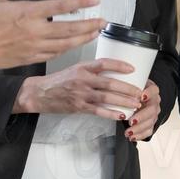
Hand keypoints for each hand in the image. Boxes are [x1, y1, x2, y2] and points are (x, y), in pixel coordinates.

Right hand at [0, 0, 105, 68]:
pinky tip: (74, 45)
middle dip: (89, 25)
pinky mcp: (30, 58)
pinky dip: (67, 49)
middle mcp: (34, 31)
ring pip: (65, 44)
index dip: (80, 3)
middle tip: (104, 21)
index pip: (60, 6)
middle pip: (69, 29)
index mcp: (27, 12)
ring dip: (83, 38)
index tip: (95, 0)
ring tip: (96, 33)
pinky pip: (54, 54)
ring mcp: (33, 46)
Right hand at [14, 59, 142, 118]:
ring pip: (106, 97)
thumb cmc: (58, 81)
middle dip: (127, 88)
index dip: (119, 65)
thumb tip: (111, 73)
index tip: (132, 69)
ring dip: (123, 101)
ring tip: (136, 103)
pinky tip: (121, 115)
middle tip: (140, 91)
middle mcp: (83, 79)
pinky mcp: (79, 106)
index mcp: (82, 67)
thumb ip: (91, 70)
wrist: (40, 93)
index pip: (104, 63)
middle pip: (109, 83)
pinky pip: (98, 110)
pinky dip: (111, 113)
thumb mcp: (74, 69)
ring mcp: (81, 94)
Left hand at [123, 82, 159, 141]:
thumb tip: (112, 82)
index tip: (141, 97)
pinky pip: (148, 131)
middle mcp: (154, 102)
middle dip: (141, 116)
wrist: (136, 99)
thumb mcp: (129, 84)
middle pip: (152, 109)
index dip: (149, 94)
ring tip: (128, 132)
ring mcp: (154, 113)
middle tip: (131, 121)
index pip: (154, 90)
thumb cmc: (131, 91)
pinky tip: (132, 137)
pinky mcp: (150, 123)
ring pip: (150, 122)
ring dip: (139, 128)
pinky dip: (140, 135)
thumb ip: (124, 84)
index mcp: (151, 90)